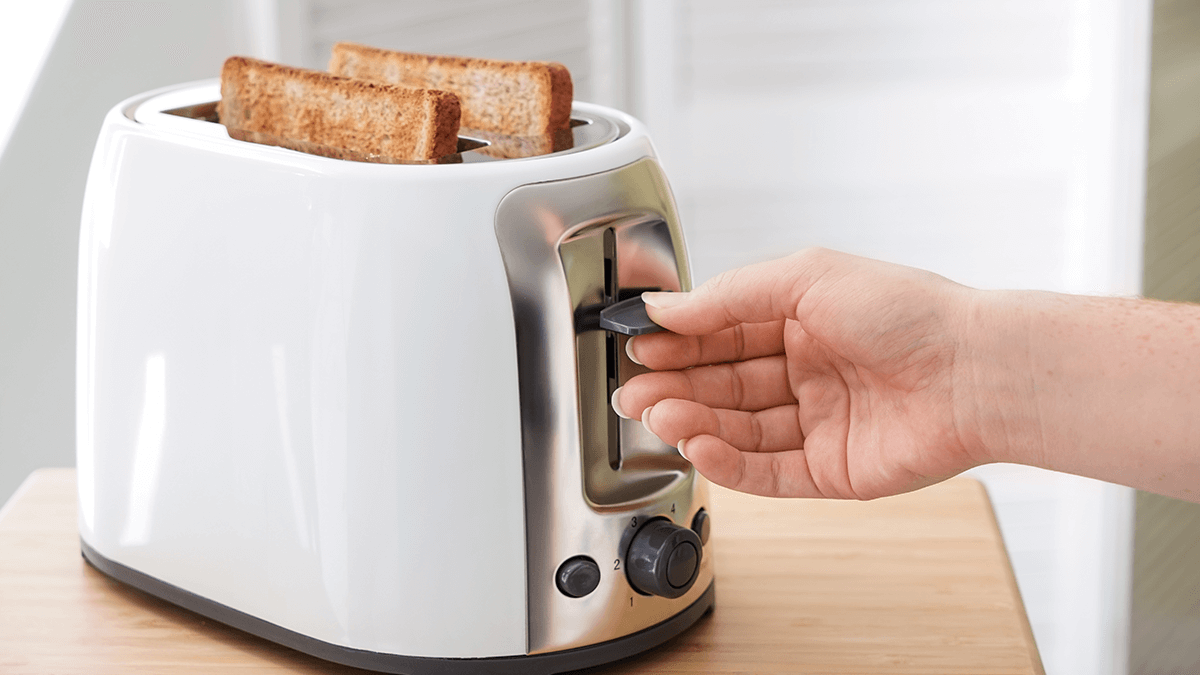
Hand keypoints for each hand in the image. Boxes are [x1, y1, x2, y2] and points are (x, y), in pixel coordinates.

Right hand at [614, 248, 992, 499]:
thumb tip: (664, 308)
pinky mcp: (829, 470)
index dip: (678, 342)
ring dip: (694, 424)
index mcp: (800, 320)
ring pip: (737, 430)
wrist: (975, 373)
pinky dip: (728, 464)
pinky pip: (766, 471)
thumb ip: (728, 297)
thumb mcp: (806, 277)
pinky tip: (699, 448)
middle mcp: (806, 371)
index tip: (638, 346)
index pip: (721, 334)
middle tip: (633, 392)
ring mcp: (817, 423)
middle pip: (722, 386)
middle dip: (675, 389)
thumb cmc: (910, 312)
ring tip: (659, 417)